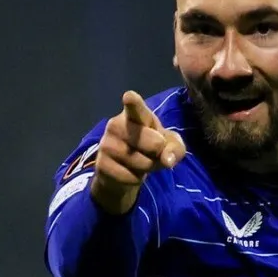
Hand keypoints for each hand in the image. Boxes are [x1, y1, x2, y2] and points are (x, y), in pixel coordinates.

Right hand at [90, 91, 186, 214]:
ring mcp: (107, 144)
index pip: (135, 108)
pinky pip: (130, 177)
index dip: (133, 103)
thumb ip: (175, 148)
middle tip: (152, 151)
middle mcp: (116, 125)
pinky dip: (135, 179)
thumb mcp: (168, 145)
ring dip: (148, 167)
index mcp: (135, 115)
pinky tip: (128, 172)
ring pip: (141, 162)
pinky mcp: (102, 164)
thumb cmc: (149, 148)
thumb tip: (168, 160)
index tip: (129, 97)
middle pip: (152, 142)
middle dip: (158, 151)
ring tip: (141, 161)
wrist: (122, 170)